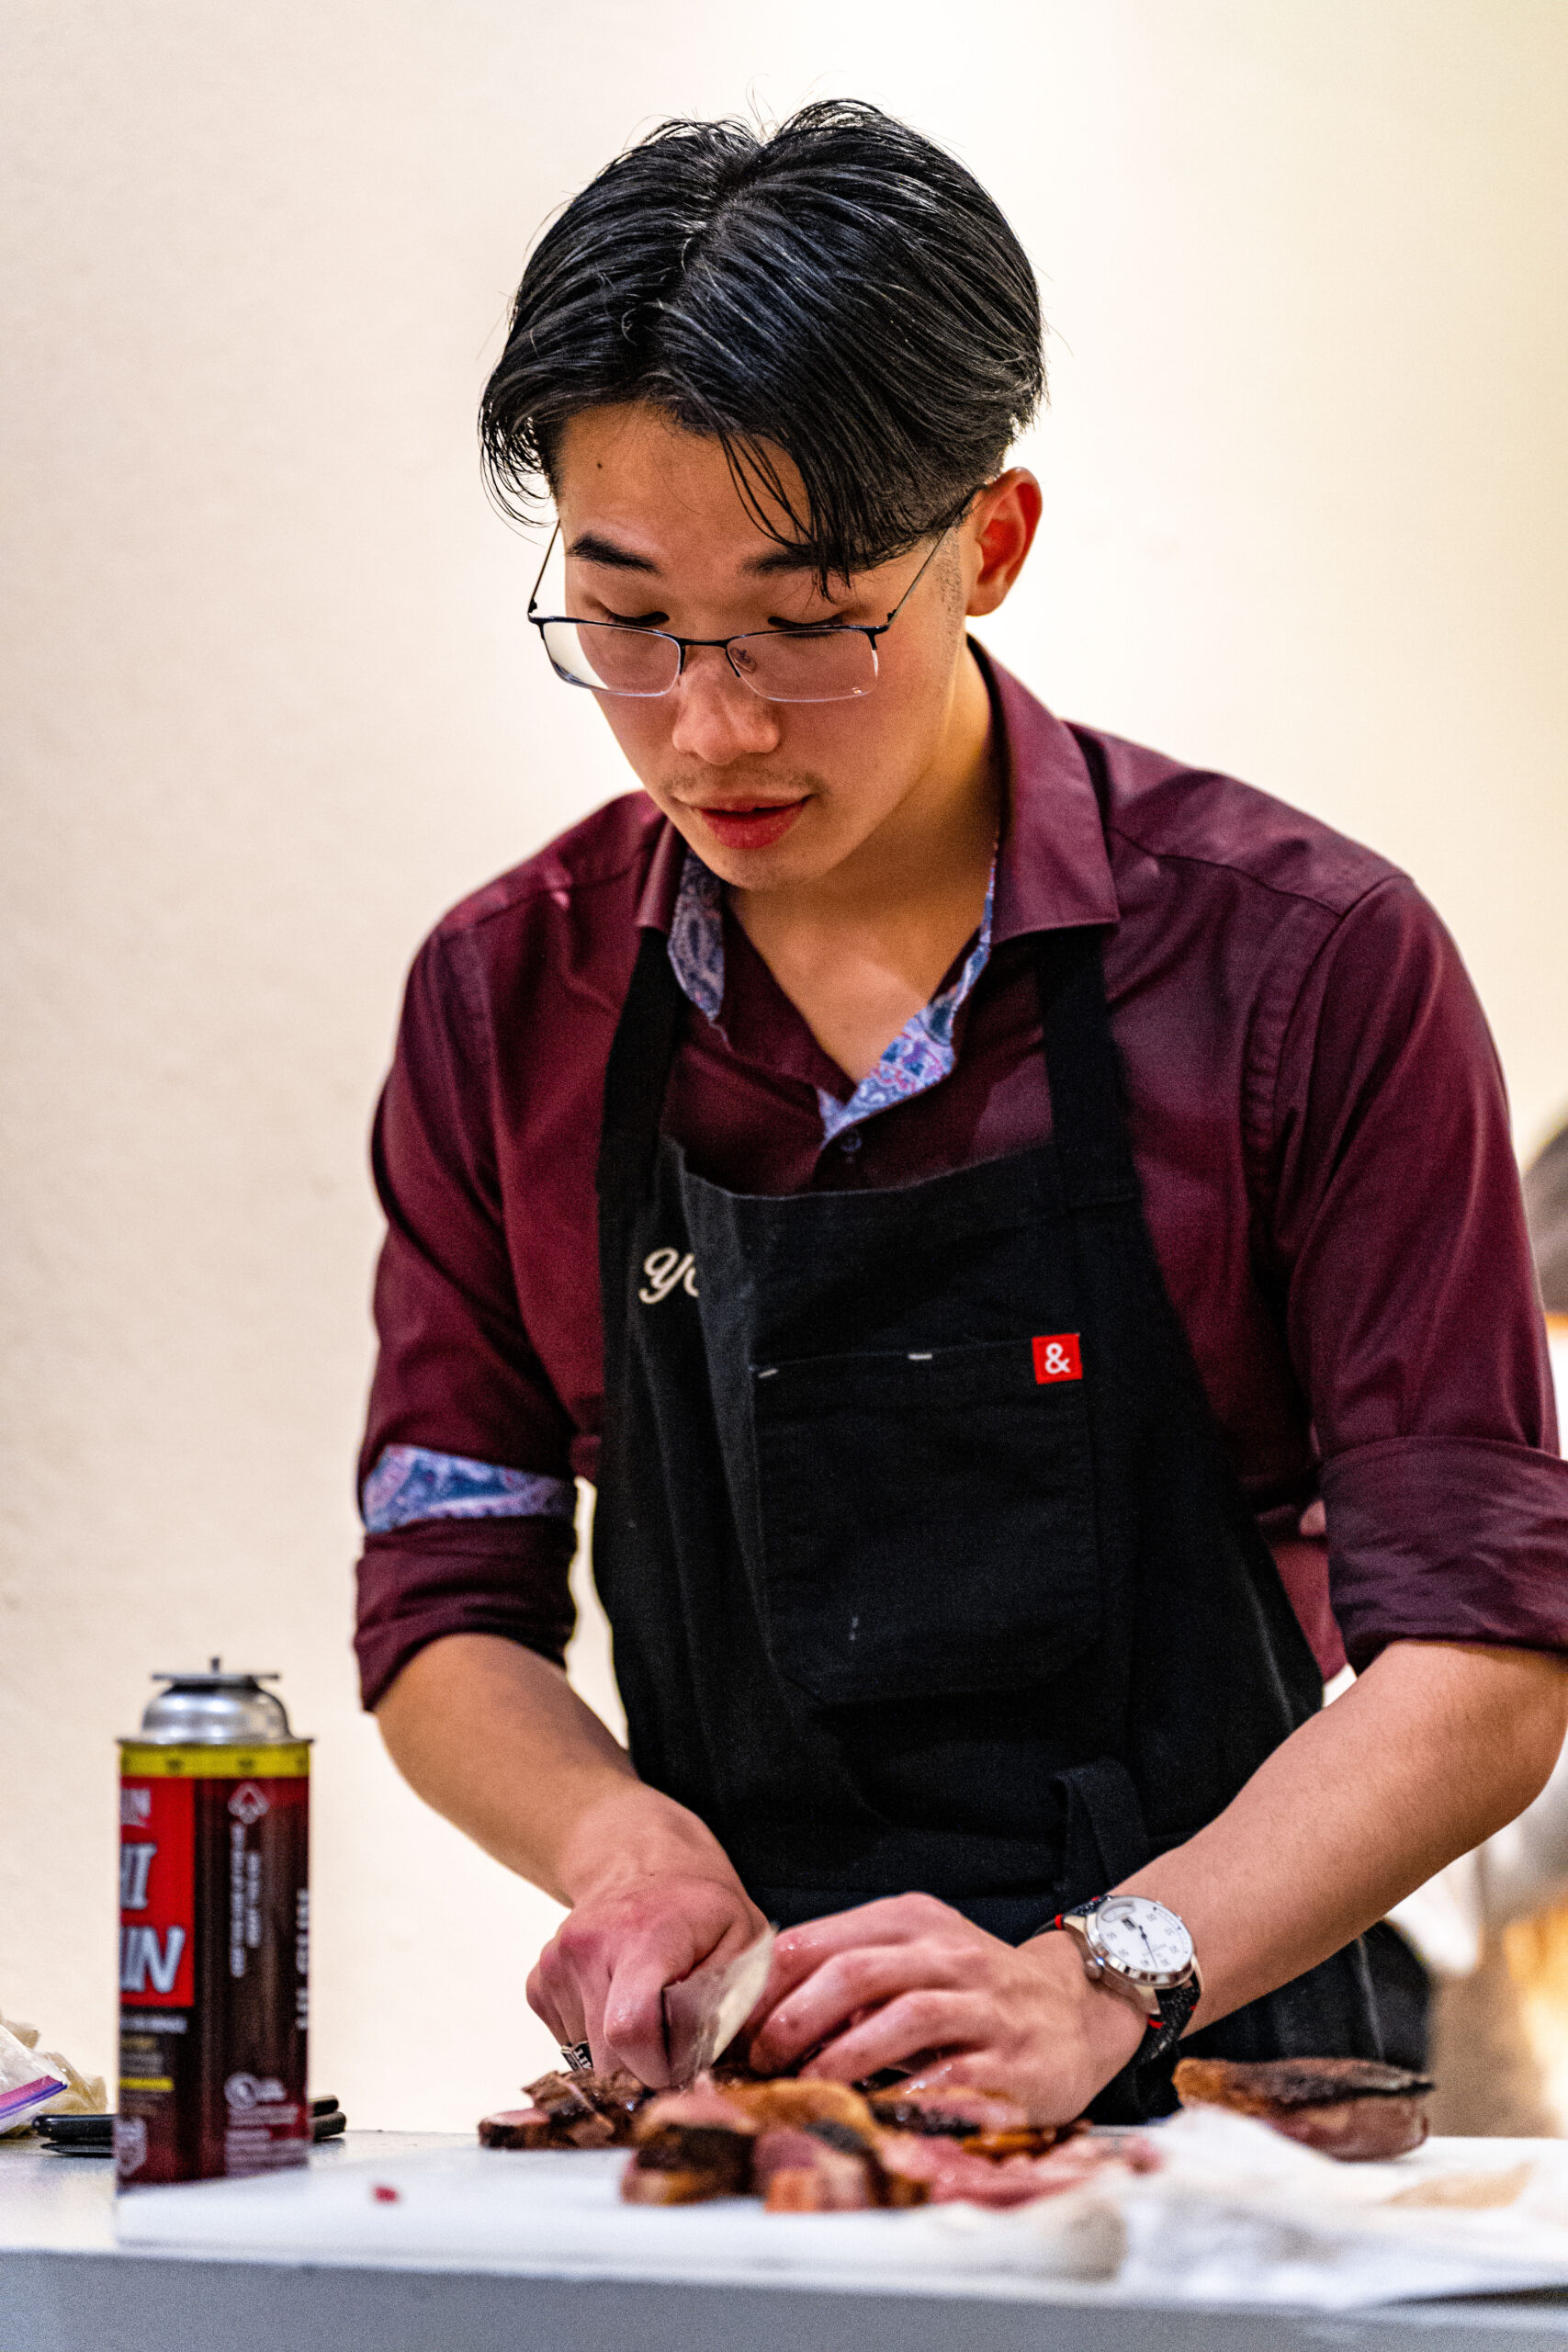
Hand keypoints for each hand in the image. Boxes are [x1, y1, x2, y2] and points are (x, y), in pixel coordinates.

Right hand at [528, 1844, 765, 2087]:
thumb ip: (736, 2002)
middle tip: (673, 2038)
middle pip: (606, 2057)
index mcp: (643, 1936)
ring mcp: (556, 1962)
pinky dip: (595, 2039)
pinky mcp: (539, 1981)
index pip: (629, 2030)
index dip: (659, 2068)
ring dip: (620, 2052)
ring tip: (647, 2007)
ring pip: (586, 2057)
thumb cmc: (702, 1909)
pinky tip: (618, 2000)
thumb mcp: (745, 1941)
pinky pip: (567, 2043)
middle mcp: (588, 1945)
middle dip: (643, 2068)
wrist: (643, 1864)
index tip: (683, 2063)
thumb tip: (703, 2069)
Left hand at [744, 1893, 1144, 2122]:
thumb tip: (764, 2011)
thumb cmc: (978, 1988)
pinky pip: (949, 2076)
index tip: (739, 2023)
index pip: (824, 1941)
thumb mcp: (916, 1955)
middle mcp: (949, 1955)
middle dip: (796, 2020)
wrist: (1077, 2009)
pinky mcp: (1010, 2060)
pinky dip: (904, 2096)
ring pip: (901, 2017)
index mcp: (914, 1922)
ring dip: (843, 2056)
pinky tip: (873, 2112)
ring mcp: (984, 2006)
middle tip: (765, 2059)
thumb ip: (852, 1970)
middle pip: (855, 1973)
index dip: (772, 1985)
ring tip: (810, 2085)